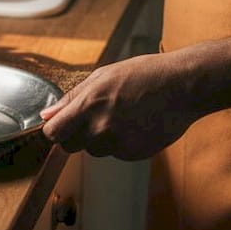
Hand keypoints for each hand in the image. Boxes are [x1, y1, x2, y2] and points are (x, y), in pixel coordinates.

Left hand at [39, 53, 208, 160]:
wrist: (182, 87)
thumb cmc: (144, 75)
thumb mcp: (102, 76)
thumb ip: (71, 99)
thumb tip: (48, 116)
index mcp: (88, 106)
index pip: (53, 133)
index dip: (54, 129)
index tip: (60, 125)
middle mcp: (101, 129)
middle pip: (69, 147)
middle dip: (75, 135)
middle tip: (94, 117)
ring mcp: (118, 145)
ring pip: (94, 150)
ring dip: (100, 139)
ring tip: (121, 116)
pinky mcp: (134, 154)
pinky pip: (116, 153)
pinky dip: (121, 143)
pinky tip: (135, 124)